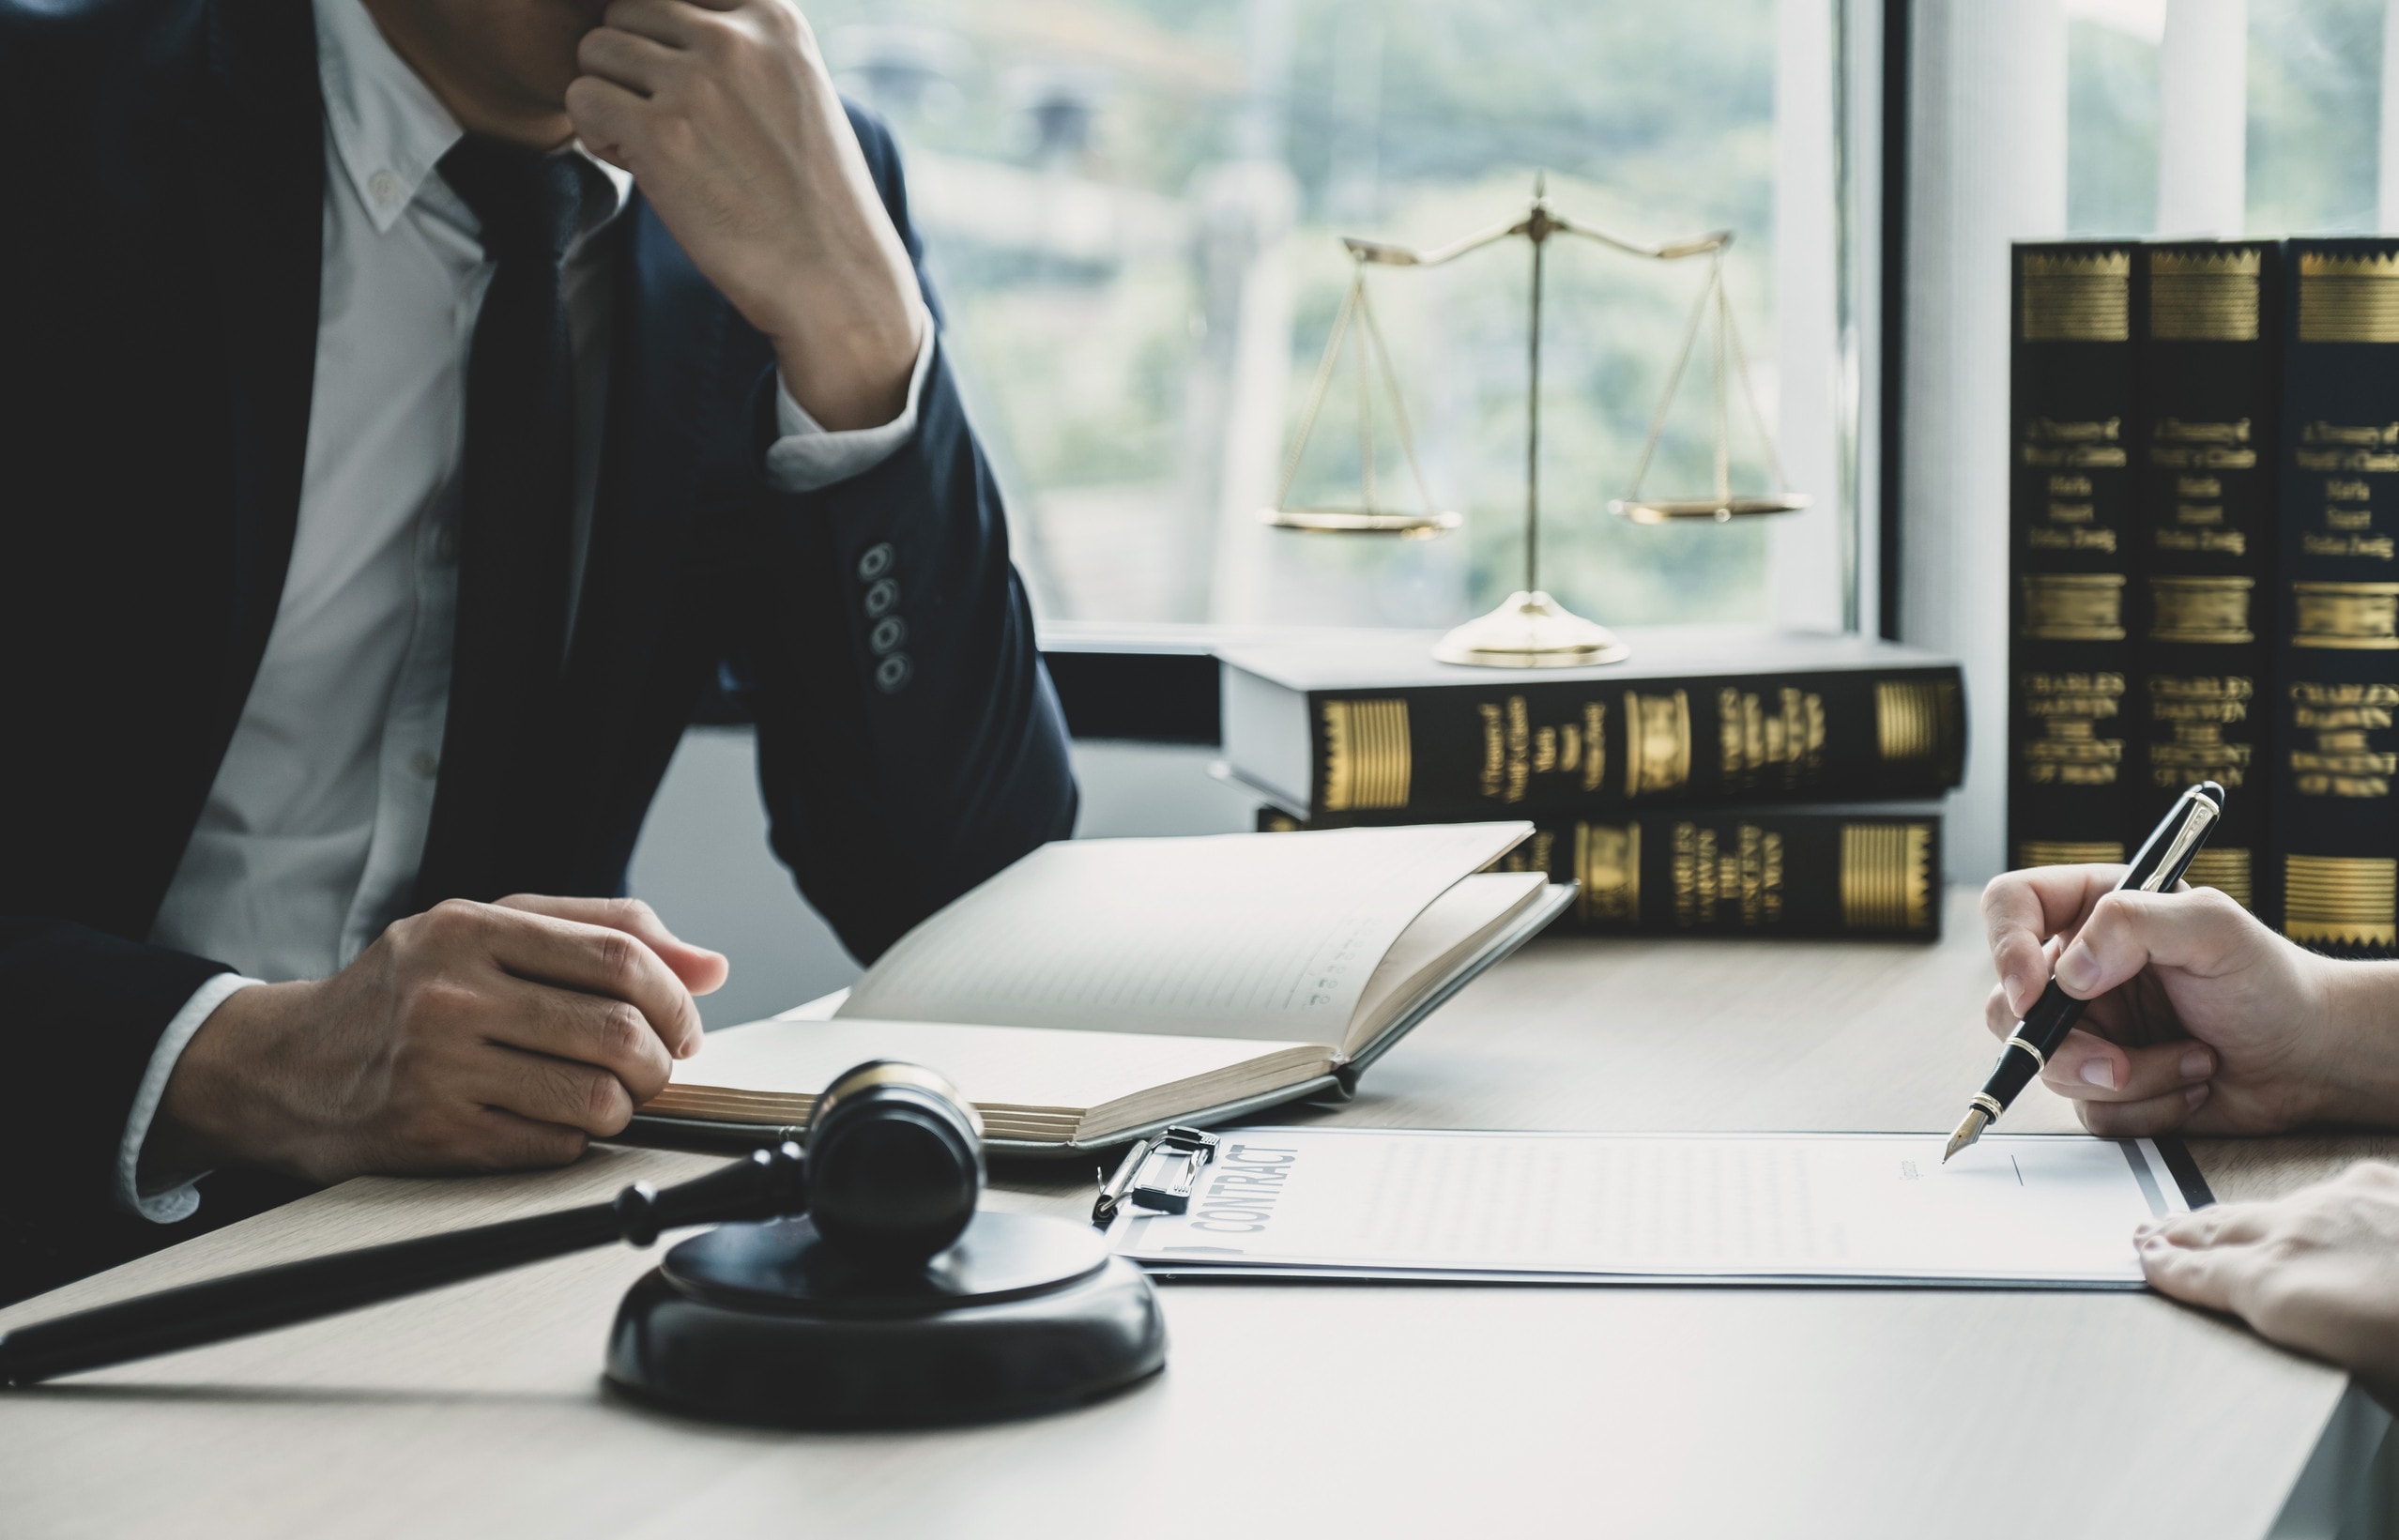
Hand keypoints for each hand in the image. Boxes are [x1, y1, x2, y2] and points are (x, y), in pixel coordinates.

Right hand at [150, 896, 726, 1186]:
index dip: (675, 996)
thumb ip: (602, 930)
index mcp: (469, 929)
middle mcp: (450, 994)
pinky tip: (553, 1120)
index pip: (617, 957)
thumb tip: (711, 965)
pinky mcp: (435, 1135)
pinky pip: (555, 1147)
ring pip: (597, 1099)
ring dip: (625, 1106)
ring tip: (606, 1095)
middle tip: (653, 1067)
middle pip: (617, 1031)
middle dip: (659, 1060)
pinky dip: (576, 1139)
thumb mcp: (489, 932)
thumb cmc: (404, 993)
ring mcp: (439, 1069)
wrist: (287, 1067)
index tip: (684, 1023)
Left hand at [566, 0, 923, 428]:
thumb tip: (658, 30)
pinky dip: (598, 135)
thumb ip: (742, 48)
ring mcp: (695, 83)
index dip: (665, 39)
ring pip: (595, 51)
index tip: (687, 86)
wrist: (835, 277)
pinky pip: (582, 99)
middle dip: (631, 66)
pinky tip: (639, 168)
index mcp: (774, 17)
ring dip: (609, 98)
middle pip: (626, 13)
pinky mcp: (660, 134)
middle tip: (663, 122)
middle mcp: (735, 38)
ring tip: (652, 147)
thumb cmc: (811, 197)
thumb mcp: (797, 90)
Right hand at [1980, 865, 2398, 1136]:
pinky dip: (2146, 1107)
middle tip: (2115, 1063)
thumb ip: (2133, 923)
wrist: (2311, 1059)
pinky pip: (2090, 1109)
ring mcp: (2089, 1029)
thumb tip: (2069, 970)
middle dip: (2064, 1046)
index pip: (2010, 906)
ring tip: (2192, 1062)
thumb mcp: (2213, 928)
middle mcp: (2081, 969)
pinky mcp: (2106, 1083)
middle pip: (2011, 1004)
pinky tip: (2191, 1085)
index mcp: (2094, 911)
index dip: (2004, 945)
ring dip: (2127, 1078)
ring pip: (2049, 1065)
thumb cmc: (2271, 983)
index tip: (2034, 990)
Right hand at [2141, 1163, 2398, 1398]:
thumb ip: (2316, 1351)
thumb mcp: (2360, 1380)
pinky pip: (2324, 1191)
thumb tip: (2314, 1348)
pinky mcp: (2378, 1183)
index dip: (2165, 1269)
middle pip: (2217, 1230)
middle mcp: (2297, 1234)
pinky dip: (2307, 1206)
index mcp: (2279, 1288)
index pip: (2196, 1274)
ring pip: (2266, 1207)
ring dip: (2232, 1219)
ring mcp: (2338, 1201)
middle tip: (2150, 1235)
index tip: (2146, 1263)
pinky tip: (2304, 1210)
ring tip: (2205, 1221)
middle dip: (2179, 1234)